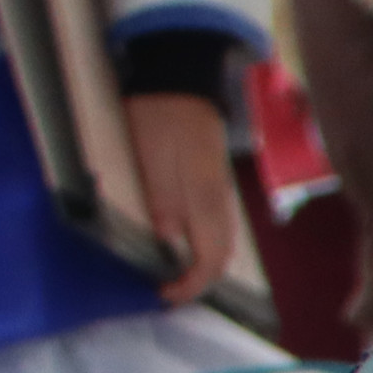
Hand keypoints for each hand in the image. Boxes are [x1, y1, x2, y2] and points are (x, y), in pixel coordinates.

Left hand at [124, 89, 243, 307]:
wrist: (178, 76)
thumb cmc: (158, 114)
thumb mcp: (151, 155)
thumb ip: (162, 197)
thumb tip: (167, 239)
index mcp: (205, 194)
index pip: (211, 256)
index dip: (191, 284)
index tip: (164, 295)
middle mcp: (219, 196)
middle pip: (222, 253)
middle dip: (200, 280)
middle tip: (166, 292)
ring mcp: (218, 187)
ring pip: (220, 239)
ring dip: (202, 264)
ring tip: (171, 276)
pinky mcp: (210, 178)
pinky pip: (214, 223)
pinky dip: (202, 243)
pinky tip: (180, 245)